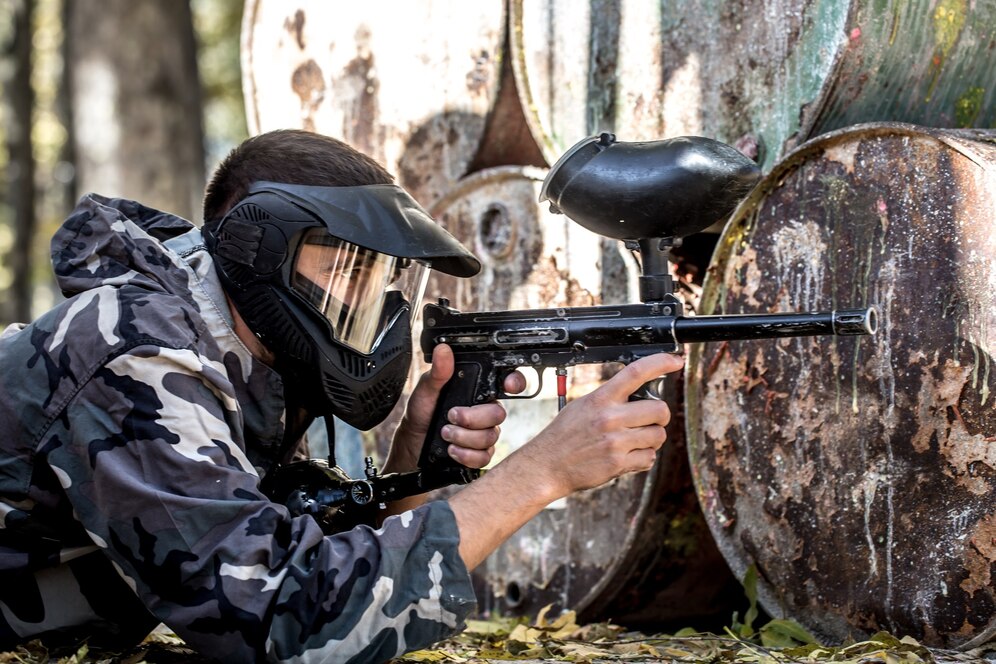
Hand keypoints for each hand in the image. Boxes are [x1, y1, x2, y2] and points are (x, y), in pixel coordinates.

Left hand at [390, 344, 524, 470]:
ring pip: (490, 436)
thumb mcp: (427, 389)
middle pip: (498, 414)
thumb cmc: (423, 412)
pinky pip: (484, 456)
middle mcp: (485, 411)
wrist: (413, 440)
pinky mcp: (480, 453)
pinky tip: (452, 449)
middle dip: (472, 418)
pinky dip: (466, 454)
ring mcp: (484, 433)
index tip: (508, 385)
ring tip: (445, 433)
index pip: (506, 383)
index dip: (515, 382)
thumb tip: (443, 350)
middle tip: (451, 416)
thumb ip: (439, 372)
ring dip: (464, 437)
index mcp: (478, 391)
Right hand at [515, 352, 683, 497]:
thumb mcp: (583, 405)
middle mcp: (610, 418)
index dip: (660, 363)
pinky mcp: (618, 463)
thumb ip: (610, 398)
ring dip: (651, 439)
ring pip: (658, 435)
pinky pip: (649, 458)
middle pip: (660, 409)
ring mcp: (615, 441)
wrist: (548, 465)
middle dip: (660, 416)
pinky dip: (643, 458)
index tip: (675, 361)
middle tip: (649, 421)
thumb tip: (640, 392)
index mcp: (601, 398)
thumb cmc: (565, 435)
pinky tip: (626, 456)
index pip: (636, 373)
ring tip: (632, 441)